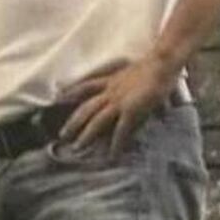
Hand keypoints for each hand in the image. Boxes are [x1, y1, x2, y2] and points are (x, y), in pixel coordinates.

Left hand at [57, 54, 179, 156]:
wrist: (161, 64)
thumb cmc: (153, 66)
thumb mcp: (133, 72)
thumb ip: (128, 83)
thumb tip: (134, 94)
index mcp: (110, 81)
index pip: (85, 86)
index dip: (71, 92)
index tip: (59, 99)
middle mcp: (110, 92)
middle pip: (86, 108)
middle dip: (73, 123)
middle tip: (62, 135)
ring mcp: (118, 102)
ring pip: (96, 121)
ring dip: (86, 136)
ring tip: (77, 148)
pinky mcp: (131, 111)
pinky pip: (120, 131)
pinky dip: (115, 145)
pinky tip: (111, 156)